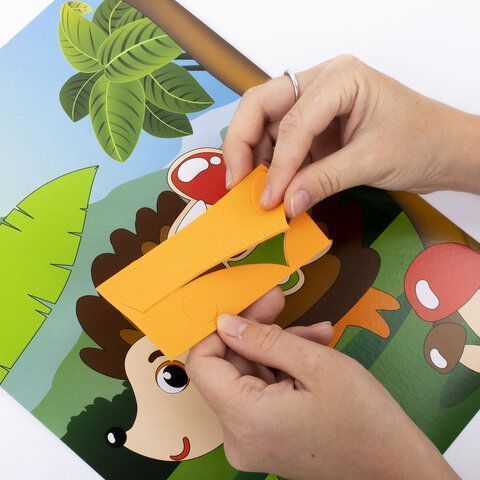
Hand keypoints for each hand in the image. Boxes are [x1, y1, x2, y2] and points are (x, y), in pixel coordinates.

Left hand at [186, 309, 457, 478]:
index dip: (220, 330)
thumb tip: (225, 323)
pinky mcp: (266, 439)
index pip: (202, 363)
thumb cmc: (364, 417)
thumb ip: (263, 339)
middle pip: (229, 367)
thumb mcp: (315, 364)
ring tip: (315, 335)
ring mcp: (251, 440)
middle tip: (283, 305)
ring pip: (250, 376)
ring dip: (278, 348)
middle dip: (258, 332)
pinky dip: (284, 370)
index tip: (248, 307)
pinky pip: (262, 393)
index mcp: (244, 418)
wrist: (396, 469)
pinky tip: (313, 351)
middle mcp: (238, 436)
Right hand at [223, 55, 479, 216]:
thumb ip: (323, 181)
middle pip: (260, 105)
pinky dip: (271, 165)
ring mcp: (315, 104)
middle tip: (236, 183)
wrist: (445, 149)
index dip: (277, 164)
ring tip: (250, 191)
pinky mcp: (315, 126)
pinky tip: (270, 187)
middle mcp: (320, 83)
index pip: (293, 121)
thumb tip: (284, 206)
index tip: (267, 200)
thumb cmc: (421, 143)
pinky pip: (281, 142)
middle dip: (242, 144)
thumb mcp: (371, 162)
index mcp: (339, 78)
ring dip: (254, 157)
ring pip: (265, 124)